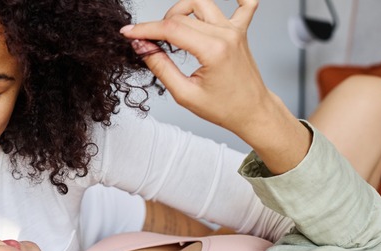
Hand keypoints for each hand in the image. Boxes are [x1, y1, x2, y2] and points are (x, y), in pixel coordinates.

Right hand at [121, 0, 309, 172]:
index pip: (171, 29)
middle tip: (147, 43)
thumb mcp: (185, 94)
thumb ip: (161, 67)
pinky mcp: (241, 31)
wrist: (252, 111)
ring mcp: (234, 30)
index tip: (128, 33)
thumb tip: (142, 47)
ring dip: (181, 11)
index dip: (145, 29)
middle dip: (158, 26)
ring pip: (201, 3)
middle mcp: (225, 35)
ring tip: (172, 30)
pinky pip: (245, 4)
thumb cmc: (223, 108)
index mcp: (213, 50)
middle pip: (181, 16)